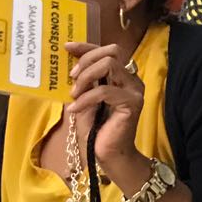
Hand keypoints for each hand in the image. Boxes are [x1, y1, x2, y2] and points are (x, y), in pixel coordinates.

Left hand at [64, 42, 146, 175]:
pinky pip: (105, 91)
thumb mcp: (83, 100)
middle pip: (112, 52)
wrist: (110, 155)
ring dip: (86, 77)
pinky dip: (86, 99)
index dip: (87, 47)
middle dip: (87, 60)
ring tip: (74, 94)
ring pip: (110, 65)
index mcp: (121, 77)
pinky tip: (75, 109)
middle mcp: (131, 80)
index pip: (107, 52)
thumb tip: (67, 67)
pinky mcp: (132, 102)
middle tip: (72, 78)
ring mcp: (134, 90)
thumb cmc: (97, 130)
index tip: (67, 47)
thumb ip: (82, 83)